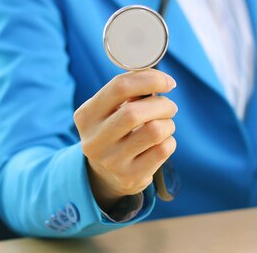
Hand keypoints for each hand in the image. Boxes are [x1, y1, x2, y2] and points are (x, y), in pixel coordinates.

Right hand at [74, 70, 177, 210]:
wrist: (106, 173)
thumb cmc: (116, 130)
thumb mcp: (112, 110)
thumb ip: (130, 92)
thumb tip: (160, 79)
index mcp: (87, 115)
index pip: (119, 87)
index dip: (150, 79)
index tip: (168, 82)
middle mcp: (94, 140)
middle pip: (136, 112)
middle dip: (162, 104)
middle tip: (169, 107)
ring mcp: (111, 161)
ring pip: (154, 131)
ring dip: (168, 123)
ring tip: (164, 125)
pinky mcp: (130, 176)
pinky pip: (163, 150)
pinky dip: (169, 141)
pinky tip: (161, 142)